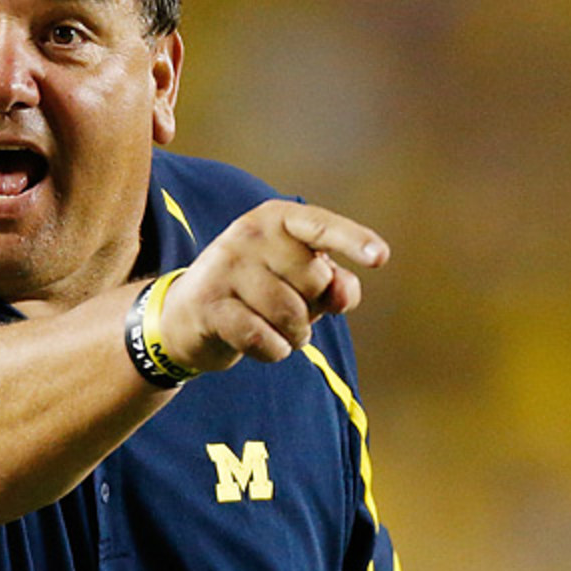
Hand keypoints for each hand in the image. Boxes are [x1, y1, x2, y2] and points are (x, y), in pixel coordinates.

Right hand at [159, 201, 388, 372]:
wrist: (189, 316)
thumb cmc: (259, 293)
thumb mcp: (301, 283)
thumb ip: (334, 283)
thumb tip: (345, 293)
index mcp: (276, 218)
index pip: (319, 225)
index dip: (352, 240)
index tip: (381, 258)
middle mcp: (248, 234)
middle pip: (314, 280)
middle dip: (312, 306)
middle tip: (288, 306)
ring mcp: (224, 267)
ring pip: (291, 314)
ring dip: (294, 335)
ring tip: (276, 328)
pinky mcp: (208, 304)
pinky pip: (264, 338)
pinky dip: (273, 351)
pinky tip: (260, 344)